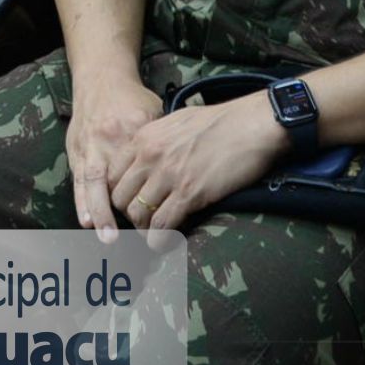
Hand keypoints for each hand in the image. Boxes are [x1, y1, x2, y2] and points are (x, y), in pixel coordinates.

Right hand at [68, 77, 168, 238]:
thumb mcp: (154, 112)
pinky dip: (82, 201)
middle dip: (118, 207)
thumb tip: (186, 167)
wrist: (101, 77)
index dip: (152, 191)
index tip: (161, 214)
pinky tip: (86, 220)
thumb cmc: (132, 98)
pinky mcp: (77, 149)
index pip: (145, 167)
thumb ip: (164, 140)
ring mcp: (90, 145)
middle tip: (129, 232)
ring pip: (93, 182)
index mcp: (133, 130)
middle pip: (114, 178)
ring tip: (104, 234)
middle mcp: (109, 140)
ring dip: (98, 211)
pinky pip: (79, 178)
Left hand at [100, 92, 284, 235]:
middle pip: (119, 198)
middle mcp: (150, 155)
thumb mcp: (177, 122)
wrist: (253, 125)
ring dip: (145, 229)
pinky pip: (162, 225)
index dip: (119, 194)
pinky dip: (160, 239)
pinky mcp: (190, 193)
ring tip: (156, 233)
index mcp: (144, 136)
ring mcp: (169, 174)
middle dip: (129, 214)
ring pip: (137, 215)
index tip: (131, 203)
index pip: (111, 174)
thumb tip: (148, 162)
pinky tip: (165, 242)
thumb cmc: (221, 123)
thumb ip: (156, 141)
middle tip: (145, 221)